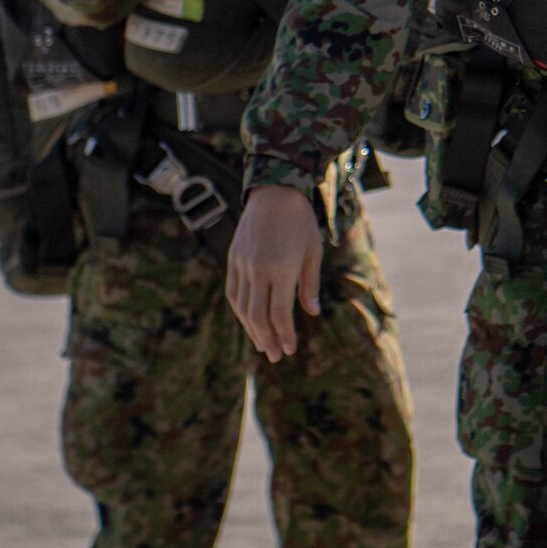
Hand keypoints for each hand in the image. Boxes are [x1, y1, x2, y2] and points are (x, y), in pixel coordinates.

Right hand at [225, 184, 322, 361]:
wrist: (274, 191)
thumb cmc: (300, 221)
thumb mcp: (313, 250)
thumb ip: (309, 283)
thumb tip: (312, 313)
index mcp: (282, 268)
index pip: (280, 313)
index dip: (285, 334)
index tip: (291, 349)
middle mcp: (259, 269)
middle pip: (258, 316)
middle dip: (268, 339)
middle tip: (276, 356)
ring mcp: (242, 264)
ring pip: (242, 307)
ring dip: (252, 329)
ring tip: (264, 344)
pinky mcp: (233, 259)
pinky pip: (234, 292)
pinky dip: (241, 311)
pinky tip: (250, 321)